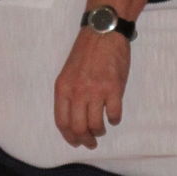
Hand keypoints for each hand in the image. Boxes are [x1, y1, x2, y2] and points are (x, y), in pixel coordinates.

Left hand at [54, 28, 129, 148]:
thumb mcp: (68, 72)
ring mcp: (96, 91)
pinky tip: (114, 117)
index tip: (76, 141)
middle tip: (91, 142)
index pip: (62, 122)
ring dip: (100, 131)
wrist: (103, 33)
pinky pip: (114, 114)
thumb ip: (69, 94)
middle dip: (85, 140)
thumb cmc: (86, 52)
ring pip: (96, 125)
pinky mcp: (114, 89)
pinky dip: (114, 120)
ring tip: (102, 129)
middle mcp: (77, 92)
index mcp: (63, 88)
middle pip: (78, 128)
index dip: (69, 136)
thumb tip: (74, 117)